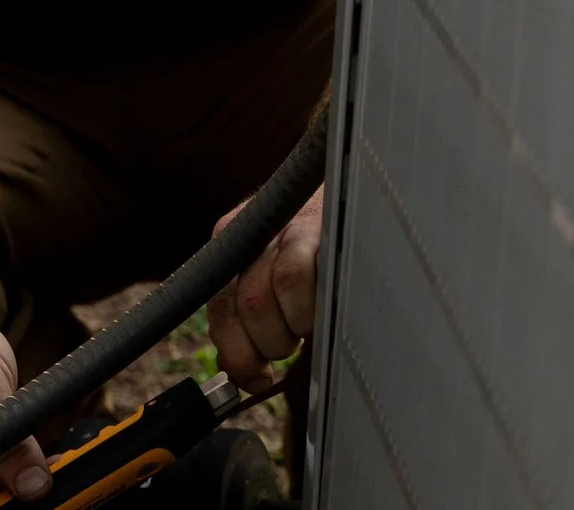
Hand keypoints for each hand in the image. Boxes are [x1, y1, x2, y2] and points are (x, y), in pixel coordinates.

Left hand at [206, 187, 323, 394]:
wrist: (352, 193)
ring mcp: (287, 225)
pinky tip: (326, 307)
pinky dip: (314, 303)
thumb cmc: (313, 251)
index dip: (237, 354)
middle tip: (291, 342)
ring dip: (297, 323)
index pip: (221, 308)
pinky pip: (309, 271)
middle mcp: (253, 231)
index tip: (256, 380)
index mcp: (232, 242)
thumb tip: (243, 376)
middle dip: (271, 342)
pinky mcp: (321, 223)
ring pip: (280, 286)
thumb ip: (251, 314)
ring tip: (309, 323)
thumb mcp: (272, 273)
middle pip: (249, 303)